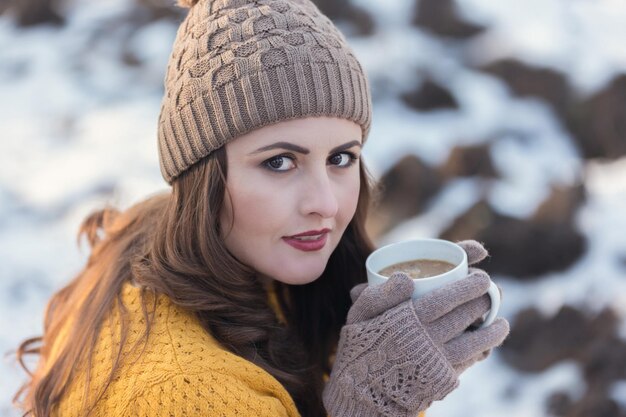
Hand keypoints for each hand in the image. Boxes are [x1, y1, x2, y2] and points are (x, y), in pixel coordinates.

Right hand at [323, 241, 508, 416]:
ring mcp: (438, 362)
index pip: (445, 298)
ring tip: (500, 320)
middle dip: (484, 299)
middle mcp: (427, 341)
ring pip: (476, 341)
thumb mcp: (358, 317)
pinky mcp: (444, 380)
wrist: (362, 395)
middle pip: (466, 316)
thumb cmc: (361, 348)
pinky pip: (470, 361)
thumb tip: (405, 278)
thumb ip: (377, 295)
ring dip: (492, 328)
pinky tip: (487, 344)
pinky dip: (482, 350)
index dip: (467, 286)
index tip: (481, 276)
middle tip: (492, 289)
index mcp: (406, 321)